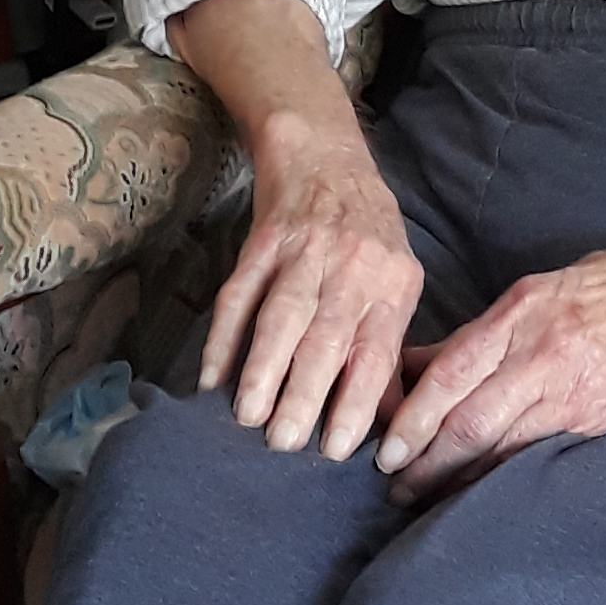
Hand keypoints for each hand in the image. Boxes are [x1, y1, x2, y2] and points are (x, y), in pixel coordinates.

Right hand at [199, 113, 427, 459]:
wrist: (324, 154)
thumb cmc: (368, 233)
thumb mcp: (395, 281)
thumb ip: (388, 345)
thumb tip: (386, 421)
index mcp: (392, 284)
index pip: (376, 354)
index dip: (356, 403)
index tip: (336, 450)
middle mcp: (351, 267)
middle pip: (326, 339)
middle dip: (304, 395)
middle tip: (284, 445)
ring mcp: (304, 251)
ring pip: (281, 317)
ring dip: (263, 370)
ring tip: (247, 418)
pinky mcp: (261, 241)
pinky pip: (238, 294)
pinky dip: (223, 337)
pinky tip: (210, 376)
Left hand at [375, 237, 605, 503]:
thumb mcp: (543, 287)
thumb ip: (483, 331)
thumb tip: (422, 364)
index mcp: (525, 314)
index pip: (452, 372)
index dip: (412, 416)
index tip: (384, 446)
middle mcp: (544, 357)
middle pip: (469, 421)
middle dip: (424, 460)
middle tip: (393, 484)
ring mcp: (573, 396)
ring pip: (500, 448)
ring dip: (455, 478)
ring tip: (422, 496)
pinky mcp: (596, 423)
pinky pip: (535, 455)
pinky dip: (498, 476)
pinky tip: (475, 492)